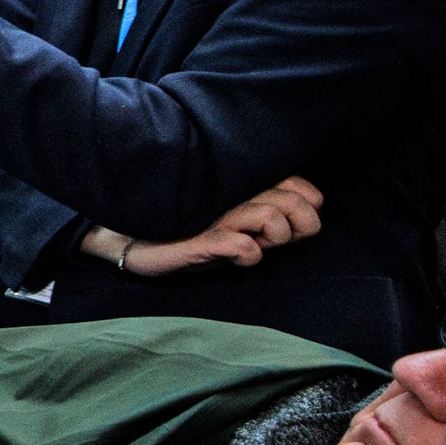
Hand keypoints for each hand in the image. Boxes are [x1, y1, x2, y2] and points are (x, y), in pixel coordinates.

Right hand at [115, 174, 320, 276]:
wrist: (136, 242)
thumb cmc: (192, 232)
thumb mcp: (238, 222)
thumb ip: (270, 214)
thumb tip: (309, 213)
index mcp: (246, 186)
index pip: (300, 186)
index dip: (309, 204)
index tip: (295, 223)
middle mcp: (234, 195)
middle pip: (293, 201)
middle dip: (300, 225)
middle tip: (279, 238)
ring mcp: (217, 217)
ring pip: (270, 217)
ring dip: (275, 237)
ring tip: (259, 245)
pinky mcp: (199, 240)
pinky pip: (242, 245)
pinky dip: (249, 255)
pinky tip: (237, 258)